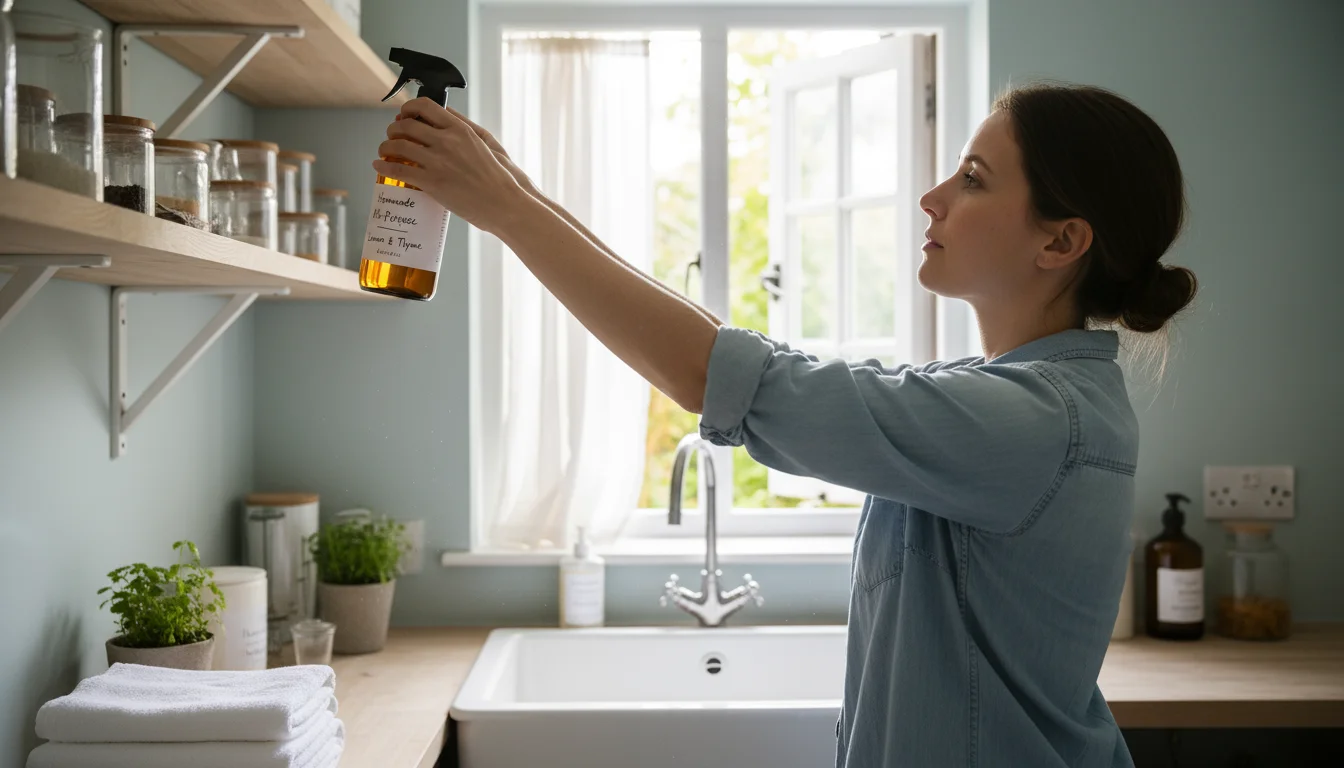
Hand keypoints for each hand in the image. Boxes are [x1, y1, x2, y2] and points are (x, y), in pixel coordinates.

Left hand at [377, 98, 529, 235]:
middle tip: (392, 137)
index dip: (407, 108)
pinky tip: (379, 167)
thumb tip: (445, 115)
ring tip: (384, 152)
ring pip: (398, 146)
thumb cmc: (497, 176)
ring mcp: (438, 162)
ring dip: (385, 147)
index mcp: (459, 129)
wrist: (504, 203)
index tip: (403, 115)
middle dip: (393, 130)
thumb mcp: (485, 143)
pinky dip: (384, 167)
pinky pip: (399, 171)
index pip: (424, 106)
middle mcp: (446, 141)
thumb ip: (464, 128)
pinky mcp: (432, 183)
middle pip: (406, 125)